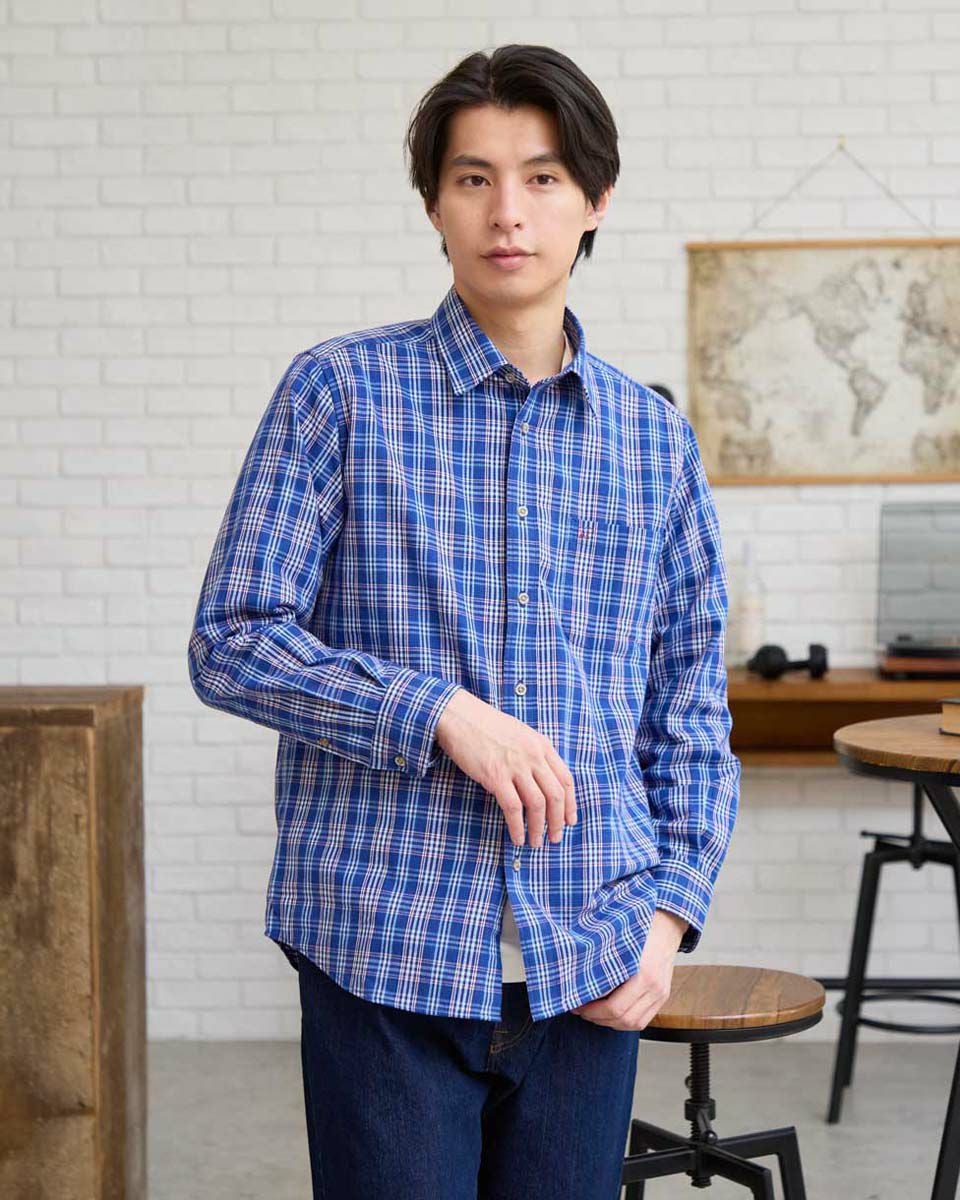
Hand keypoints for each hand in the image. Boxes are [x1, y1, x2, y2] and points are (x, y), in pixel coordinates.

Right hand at [435, 688, 576, 847]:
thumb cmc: (486, 726)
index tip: (569, 821)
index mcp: (541, 745)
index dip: (570, 804)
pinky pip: (513, 808)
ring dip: (538, 828)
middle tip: (555, 838)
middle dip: (558, 821)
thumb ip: (534, 754)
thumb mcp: (520, 734)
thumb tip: (543, 782)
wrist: (459, 716)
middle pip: (555, 795)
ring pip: (537, 804)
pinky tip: (516, 837)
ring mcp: (515, 766)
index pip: (565, 780)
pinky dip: (517, 826)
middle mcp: (533, 755)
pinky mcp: (495, 776)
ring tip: (535, 842)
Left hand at [569, 909, 687, 1030]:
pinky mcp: (662, 997)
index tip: (577, 1004)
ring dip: (611, 1023)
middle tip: (581, 1010)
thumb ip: (601, 961)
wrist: (666, 925)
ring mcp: (661, 994)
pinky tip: (611, 1014)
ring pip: (634, 1024)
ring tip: (594, 1013)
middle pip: (623, 1019)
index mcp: (643, 974)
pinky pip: (643, 1020)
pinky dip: (625, 1022)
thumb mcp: (617, 940)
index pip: (615, 1007)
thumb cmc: (640, 928)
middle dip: (598, 1018)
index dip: (592, 1011)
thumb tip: (578, 977)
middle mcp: (655, 988)